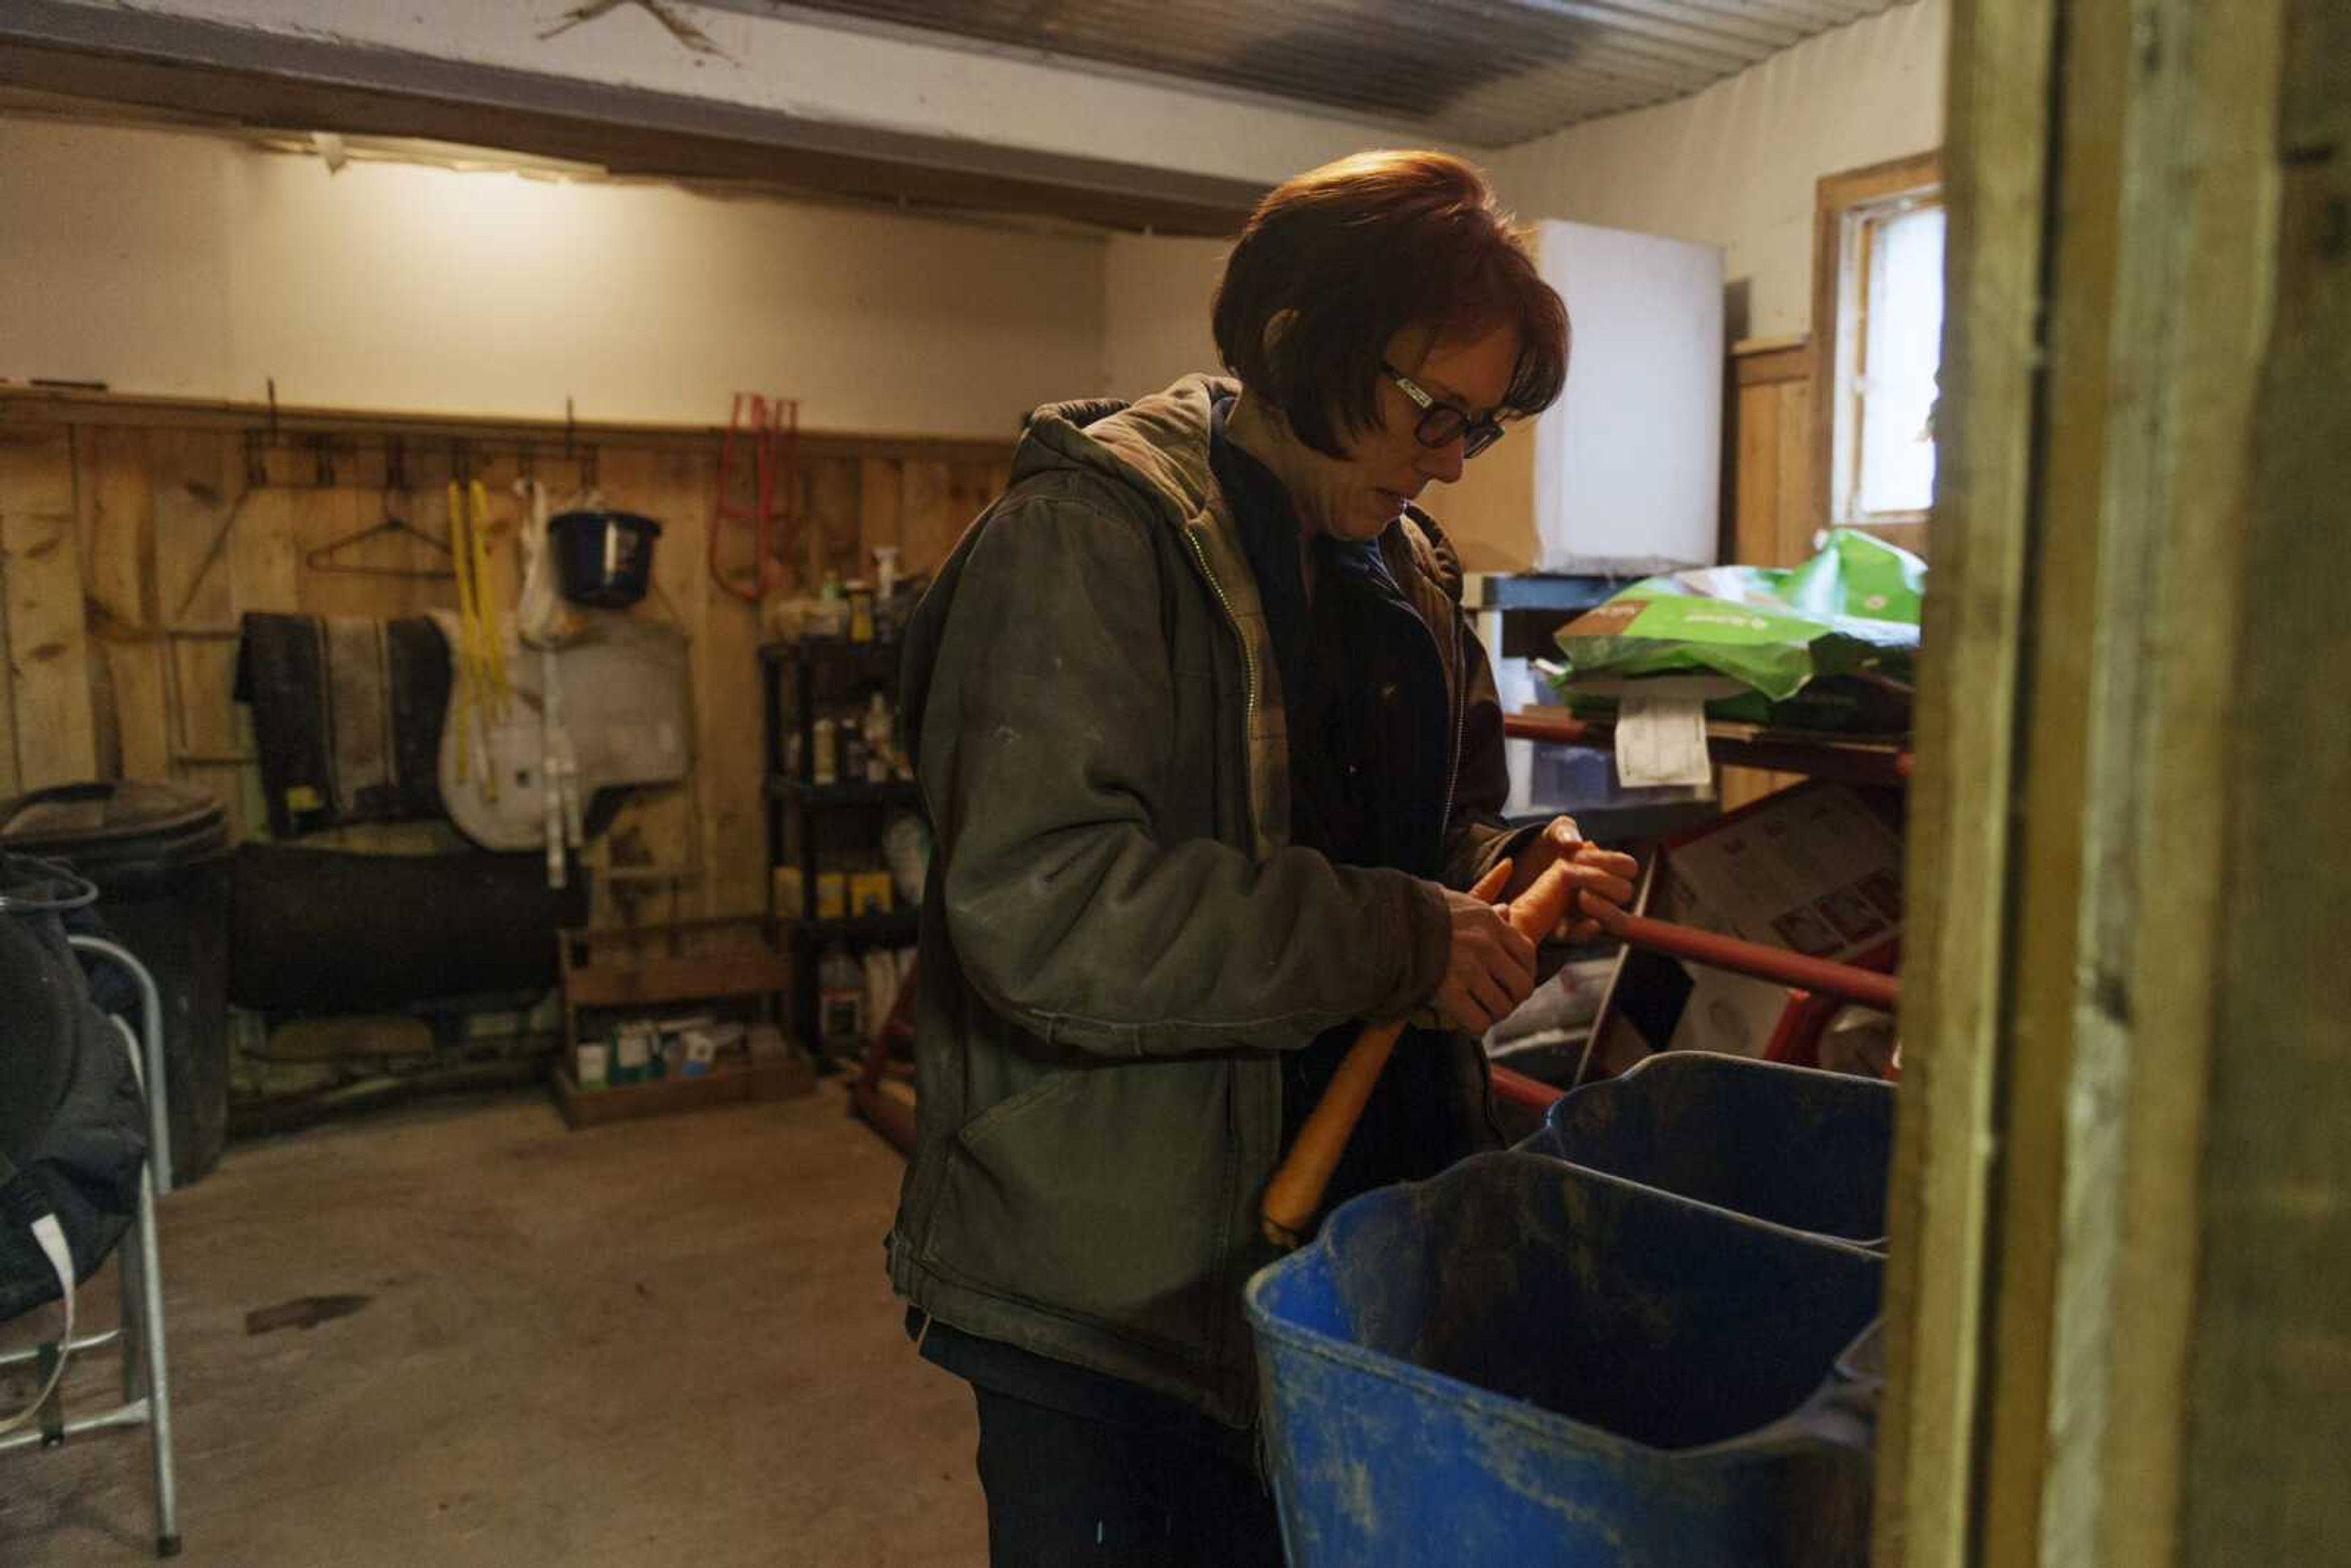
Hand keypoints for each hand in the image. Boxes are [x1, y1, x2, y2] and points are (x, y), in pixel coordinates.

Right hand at [1424, 888, 1537, 1035]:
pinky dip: (1474, 1028)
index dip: (1525, 973)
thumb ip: (1483, 908)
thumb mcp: (1455, 901)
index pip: (1527, 952)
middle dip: (1512, 1000)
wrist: (1380, 925)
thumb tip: (1506, 910)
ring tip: (1477, 1014)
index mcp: (1488, 921)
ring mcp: (1468, 968)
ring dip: (1491, 1016)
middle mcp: (1484, 944)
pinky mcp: (1448, 991)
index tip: (1513, 983)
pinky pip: (1478, 1022)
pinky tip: (1464, 1023)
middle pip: (1521, 986)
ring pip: (1501, 1007)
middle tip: (1497, 1004)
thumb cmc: (1415, 913)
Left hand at [1501, 816, 1639, 944]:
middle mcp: (1604, 893)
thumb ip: (1564, 830)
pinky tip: (1579, 923)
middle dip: (1603, 883)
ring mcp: (1589, 913)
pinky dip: (1584, 931)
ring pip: (1615, 920)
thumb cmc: (1544, 849)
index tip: (1580, 856)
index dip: (1611, 861)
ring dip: (1604, 909)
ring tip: (1581, 897)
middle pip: (1624, 893)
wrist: (1517, 871)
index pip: (1628, 867)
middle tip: (1573, 874)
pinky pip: (1583, 936)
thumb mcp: (1551, 834)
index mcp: (1607, 867)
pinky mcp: (1567, 929)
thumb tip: (1578, 844)